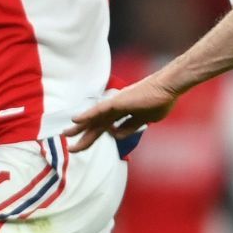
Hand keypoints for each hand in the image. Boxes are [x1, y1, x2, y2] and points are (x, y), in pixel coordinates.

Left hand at [65, 71, 182, 150]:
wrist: (167, 88)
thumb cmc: (160, 100)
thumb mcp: (144, 120)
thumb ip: (130, 126)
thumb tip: (118, 133)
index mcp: (122, 113)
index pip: (104, 127)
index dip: (93, 135)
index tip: (83, 144)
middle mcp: (116, 108)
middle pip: (95, 124)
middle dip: (82, 135)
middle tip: (69, 144)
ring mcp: (116, 104)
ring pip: (93, 118)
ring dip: (79, 127)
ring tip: (65, 134)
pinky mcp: (117, 102)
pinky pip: (98, 110)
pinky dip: (87, 115)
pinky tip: (76, 119)